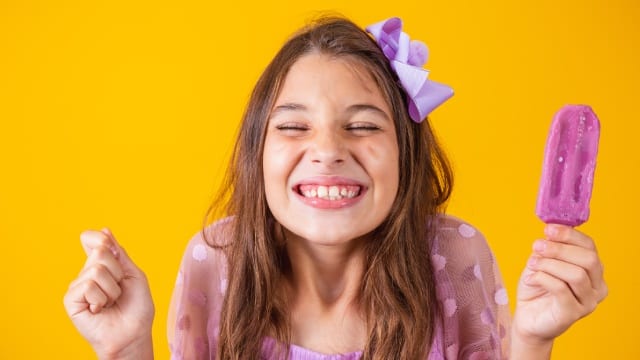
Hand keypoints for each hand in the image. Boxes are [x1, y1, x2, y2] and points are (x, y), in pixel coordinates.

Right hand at [63, 228, 154, 358]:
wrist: (133, 333)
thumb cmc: (136, 307)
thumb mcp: (133, 274)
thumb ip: (119, 253)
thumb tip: (104, 230)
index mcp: (102, 265)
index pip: (94, 239)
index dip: (103, 240)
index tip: (111, 249)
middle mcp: (87, 273)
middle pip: (100, 252)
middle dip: (117, 272)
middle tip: (119, 290)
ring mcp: (78, 286)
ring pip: (96, 270)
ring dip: (112, 288)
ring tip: (111, 302)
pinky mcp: (71, 300)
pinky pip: (88, 285)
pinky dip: (101, 298)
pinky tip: (100, 309)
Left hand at [513, 224, 607, 348]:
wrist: (528, 318)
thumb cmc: (537, 288)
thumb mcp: (542, 262)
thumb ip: (549, 248)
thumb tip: (550, 232)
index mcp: (593, 271)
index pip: (590, 246)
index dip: (570, 235)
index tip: (548, 229)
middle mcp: (597, 287)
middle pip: (589, 259)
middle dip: (560, 249)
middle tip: (537, 245)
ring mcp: (588, 302)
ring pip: (576, 274)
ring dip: (549, 264)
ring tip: (531, 264)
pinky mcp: (573, 314)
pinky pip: (560, 289)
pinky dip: (542, 278)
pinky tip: (529, 279)